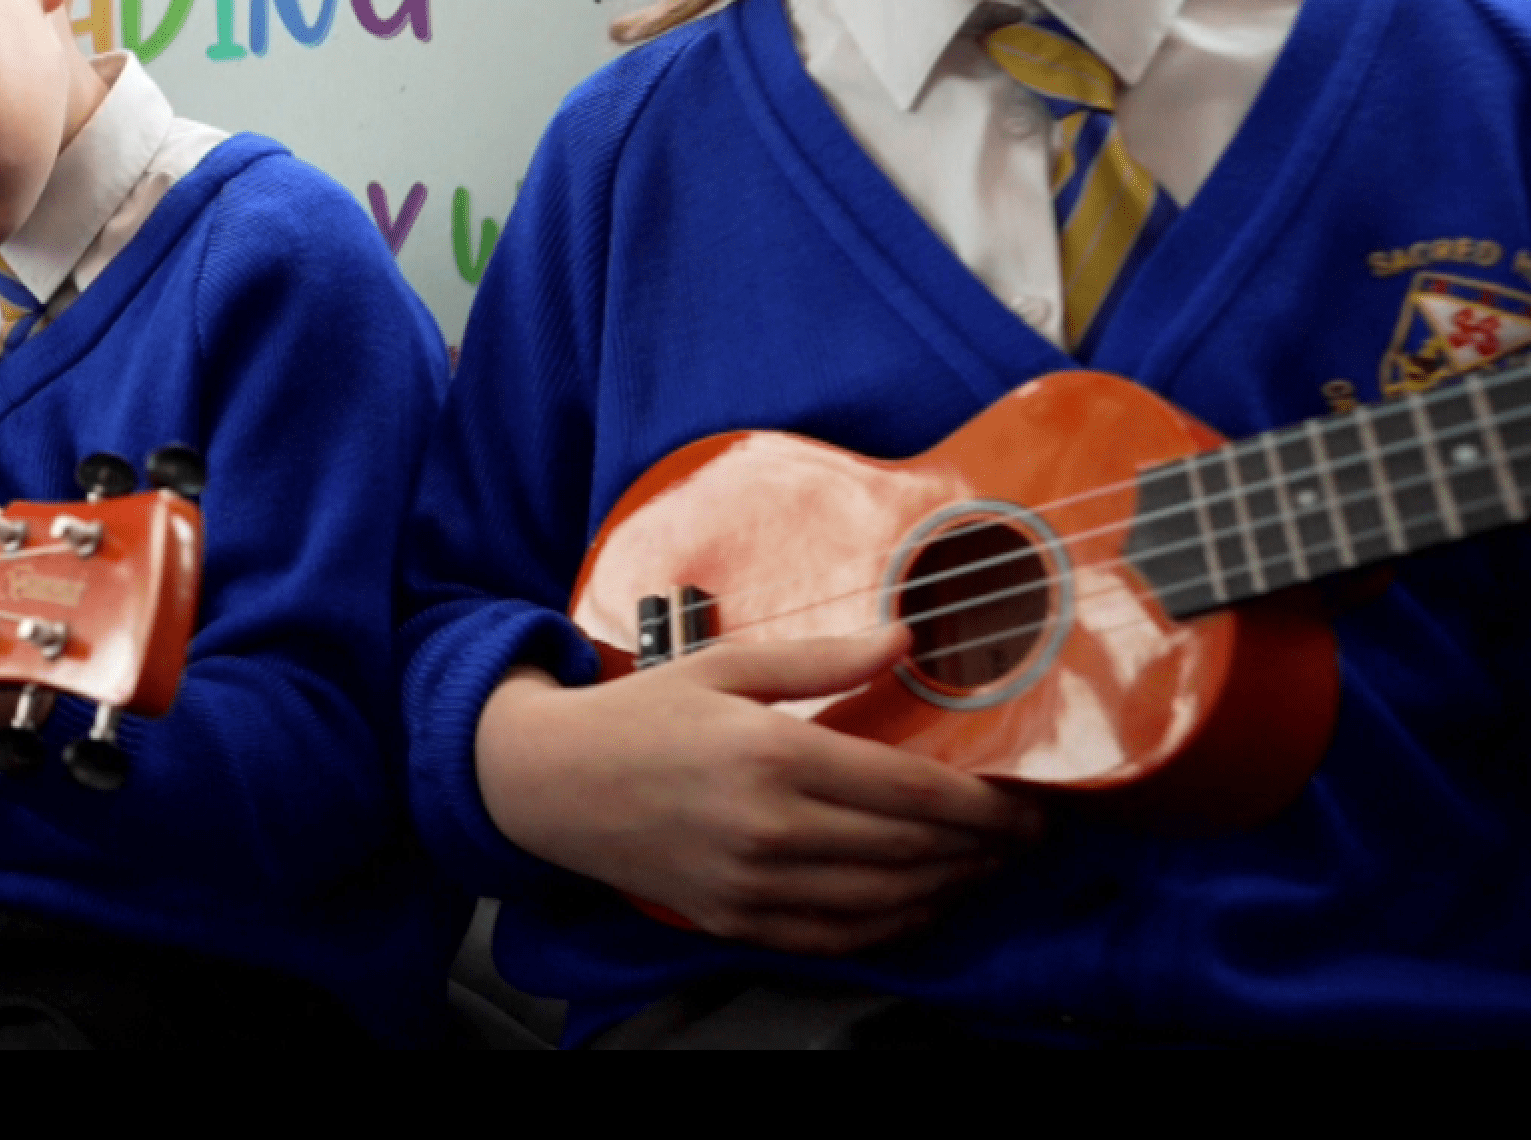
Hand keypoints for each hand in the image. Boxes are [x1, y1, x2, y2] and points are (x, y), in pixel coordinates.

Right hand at [476, 625, 1042, 954]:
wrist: (551, 783)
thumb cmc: (640, 713)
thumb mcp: (724, 664)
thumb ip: (822, 658)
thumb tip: (906, 639)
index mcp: (772, 753)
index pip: (911, 791)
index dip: (983, 806)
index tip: (1027, 803)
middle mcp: (768, 828)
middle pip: (910, 852)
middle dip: (982, 849)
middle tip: (1024, 836)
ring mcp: (752, 885)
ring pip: (885, 904)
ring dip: (949, 890)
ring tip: (983, 869)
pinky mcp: (735, 921)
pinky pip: (838, 940)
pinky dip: (893, 928)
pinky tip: (920, 905)